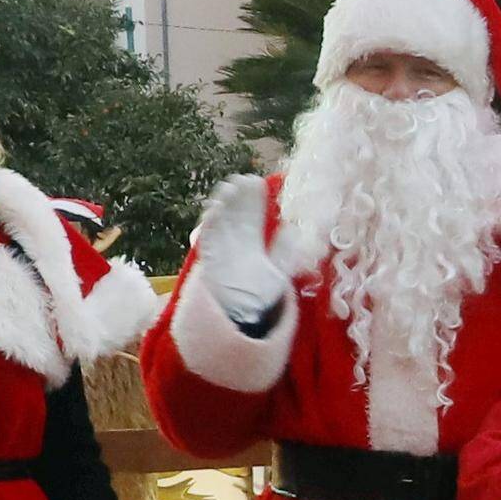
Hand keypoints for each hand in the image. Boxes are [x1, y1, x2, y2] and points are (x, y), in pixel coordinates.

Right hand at [190, 173, 286, 323]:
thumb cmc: (261, 297)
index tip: (256, 182)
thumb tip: (293, 228)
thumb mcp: (279, 272)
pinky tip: (214, 211)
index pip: (252, 215)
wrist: (243, 319)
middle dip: (237, 197)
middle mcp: (234, 244)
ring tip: (228, 189)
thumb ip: (285, 251)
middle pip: (234, 214)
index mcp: (251, 243)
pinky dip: (209, 226)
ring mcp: (220, 250)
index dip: (253, 199)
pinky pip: (207, 241)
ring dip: (222, 205)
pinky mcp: (209, 260)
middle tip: (241, 180)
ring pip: (219, 223)